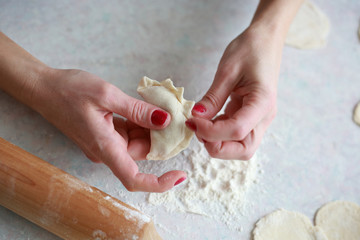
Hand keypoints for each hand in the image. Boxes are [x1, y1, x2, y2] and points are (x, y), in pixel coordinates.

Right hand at [33, 69, 185, 191]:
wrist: (44, 88)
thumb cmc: (69, 90)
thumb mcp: (107, 95)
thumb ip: (137, 110)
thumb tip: (165, 120)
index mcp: (105, 147)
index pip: (133, 179)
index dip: (158, 183)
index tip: (178, 175)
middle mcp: (106, 150)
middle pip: (141, 154)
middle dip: (159, 138)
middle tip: (174, 115)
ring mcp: (105, 143)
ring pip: (137, 141)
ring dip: (150, 127)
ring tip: (159, 106)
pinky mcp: (104, 134)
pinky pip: (128, 133)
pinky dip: (139, 122)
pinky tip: (145, 107)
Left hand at [186, 25, 281, 159]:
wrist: (266, 40)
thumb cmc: (250, 49)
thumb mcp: (227, 70)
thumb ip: (213, 97)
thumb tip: (196, 117)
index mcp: (262, 102)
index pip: (237, 131)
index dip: (211, 132)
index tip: (192, 120)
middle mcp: (264, 116)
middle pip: (244, 150)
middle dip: (217, 147)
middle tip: (197, 129)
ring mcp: (259, 118)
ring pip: (241, 147)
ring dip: (218, 142)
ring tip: (200, 123)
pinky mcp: (251, 117)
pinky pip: (236, 134)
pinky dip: (219, 133)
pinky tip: (207, 119)